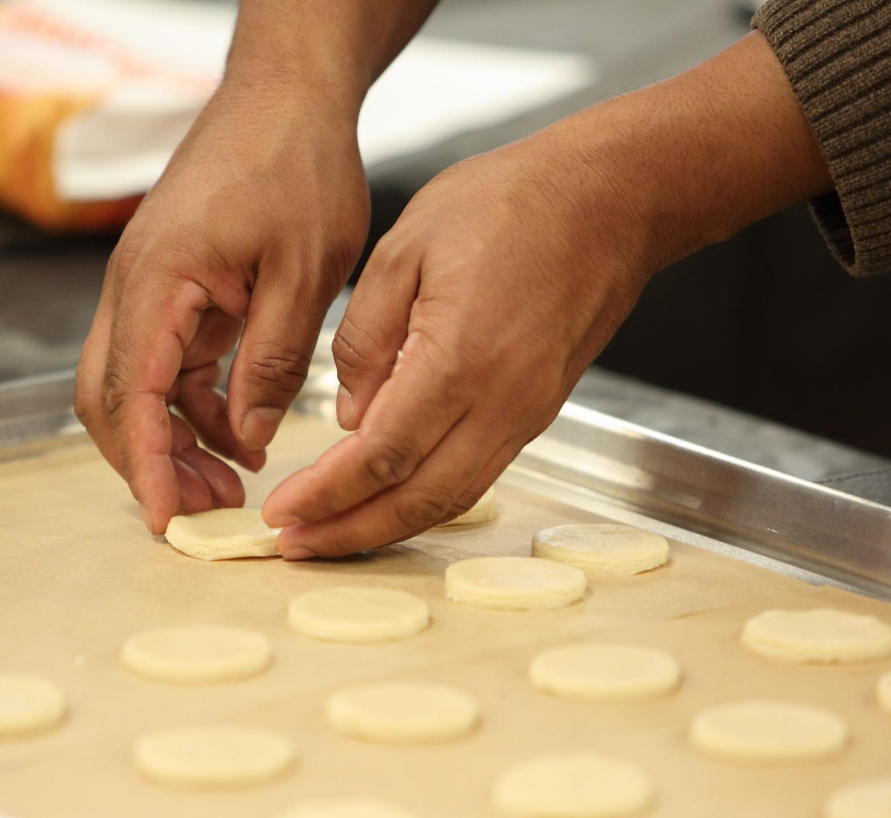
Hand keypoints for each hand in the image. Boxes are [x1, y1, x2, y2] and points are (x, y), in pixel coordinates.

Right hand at [75, 80, 369, 531]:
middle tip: (211, 510)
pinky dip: (197, 406)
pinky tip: (243, 432)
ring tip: (235, 483)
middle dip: (153, 463)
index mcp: (159, 282)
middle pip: (111, 401)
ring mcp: (152, 289)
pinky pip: (169, 365)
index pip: (130, 396)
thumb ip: (274, 359)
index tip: (166, 520)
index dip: (146, 465)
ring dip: (177, 440)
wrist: (286, 97)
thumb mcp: (304, 272)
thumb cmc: (294, 164)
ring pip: (137, 388)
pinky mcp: (175, 290)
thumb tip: (252, 434)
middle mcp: (137, 288)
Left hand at [261, 123, 654, 555]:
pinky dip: (427, 500)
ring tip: (332, 535)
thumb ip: (365, 339)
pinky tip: (389, 500)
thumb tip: (347, 418)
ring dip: (388, 527)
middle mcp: (500, 402)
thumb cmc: (508, 203)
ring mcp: (527, 413)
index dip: (326, 494)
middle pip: (417, 498)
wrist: (609, 199)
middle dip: (349, 532)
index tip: (281, 513)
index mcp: (458, 358)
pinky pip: (478, 474)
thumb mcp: (404, 248)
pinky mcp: (539, 411)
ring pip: (452, 499)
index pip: (380, 455)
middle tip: (295, 545)